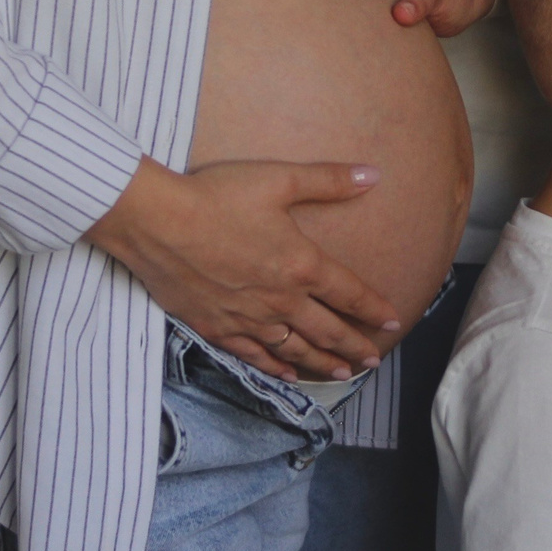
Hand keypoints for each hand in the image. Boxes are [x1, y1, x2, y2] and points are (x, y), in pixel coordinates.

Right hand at [86, 158, 405, 380]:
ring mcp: (248, 318)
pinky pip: (254, 356)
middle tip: (373, 360)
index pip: (349, 293)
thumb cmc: (217, 196)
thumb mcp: (279, 179)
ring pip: (295, 349)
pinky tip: (287, 374)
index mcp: (300, 265)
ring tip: (341, 376)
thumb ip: (329, 180)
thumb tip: (373, 175)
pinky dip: (275, 367)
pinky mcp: (217, 327)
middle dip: (354, 347)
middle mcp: (280, 300)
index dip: (374, 309)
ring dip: (321, 363)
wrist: (158, 223)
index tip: (393, 322)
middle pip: (327, 330)